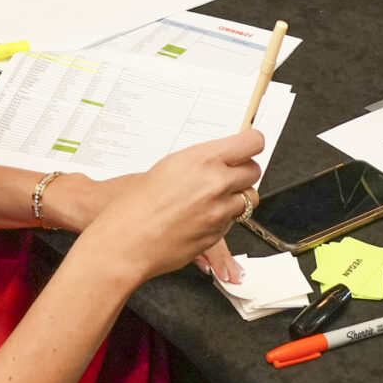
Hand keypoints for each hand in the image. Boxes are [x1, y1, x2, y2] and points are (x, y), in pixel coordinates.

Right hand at [78, 132, 265, 287]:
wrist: (127, 240)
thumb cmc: (136, 203)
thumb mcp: (170, 165)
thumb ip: (203, 161)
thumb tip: (224, 157)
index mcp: (202, 159)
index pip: (252, 143)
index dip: (252, 144)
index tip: (249, 147)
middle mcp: (215, 183)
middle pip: (254, 171)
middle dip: (244, 173)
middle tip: (228, 176)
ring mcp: (219, 211)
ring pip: (249, 199)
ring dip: (236, 198)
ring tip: (211, 200)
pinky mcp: (218, 234)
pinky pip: (232, 221)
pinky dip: (222, 218)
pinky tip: (200, 218)